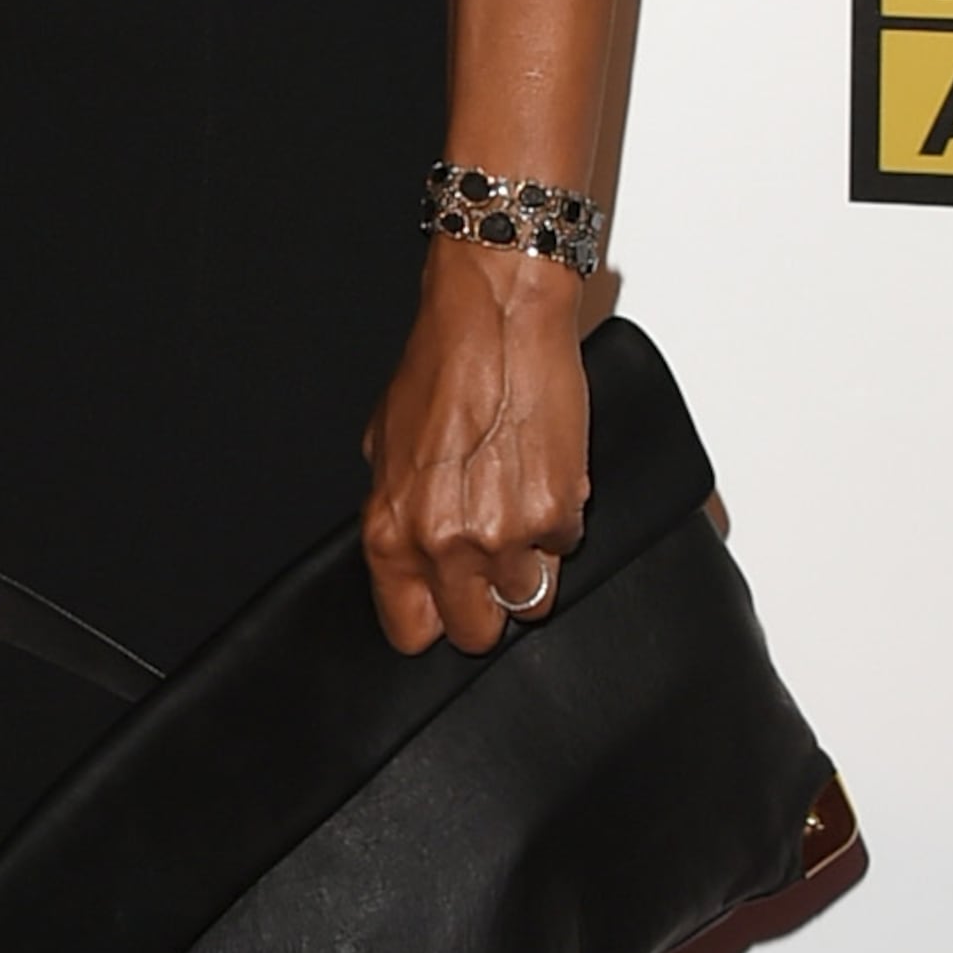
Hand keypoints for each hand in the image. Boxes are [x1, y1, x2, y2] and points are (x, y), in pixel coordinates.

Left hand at [358, 241, 588, 654]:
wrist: (495, 319)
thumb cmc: (441, 368)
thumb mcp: (385, 445)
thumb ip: (397, 512)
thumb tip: (411, 550)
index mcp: (392, 532)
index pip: (410, 631)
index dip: (432, 619)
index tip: (445, 605)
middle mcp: (444, 543)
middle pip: (476, 632)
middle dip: (486, 606)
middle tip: (491, 564)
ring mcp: (504, 534)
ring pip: (530, 598)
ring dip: (529, 564)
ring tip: (520, 509)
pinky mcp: (558, 512)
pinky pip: (567, 547)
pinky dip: (561, 520)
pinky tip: (543, 475)